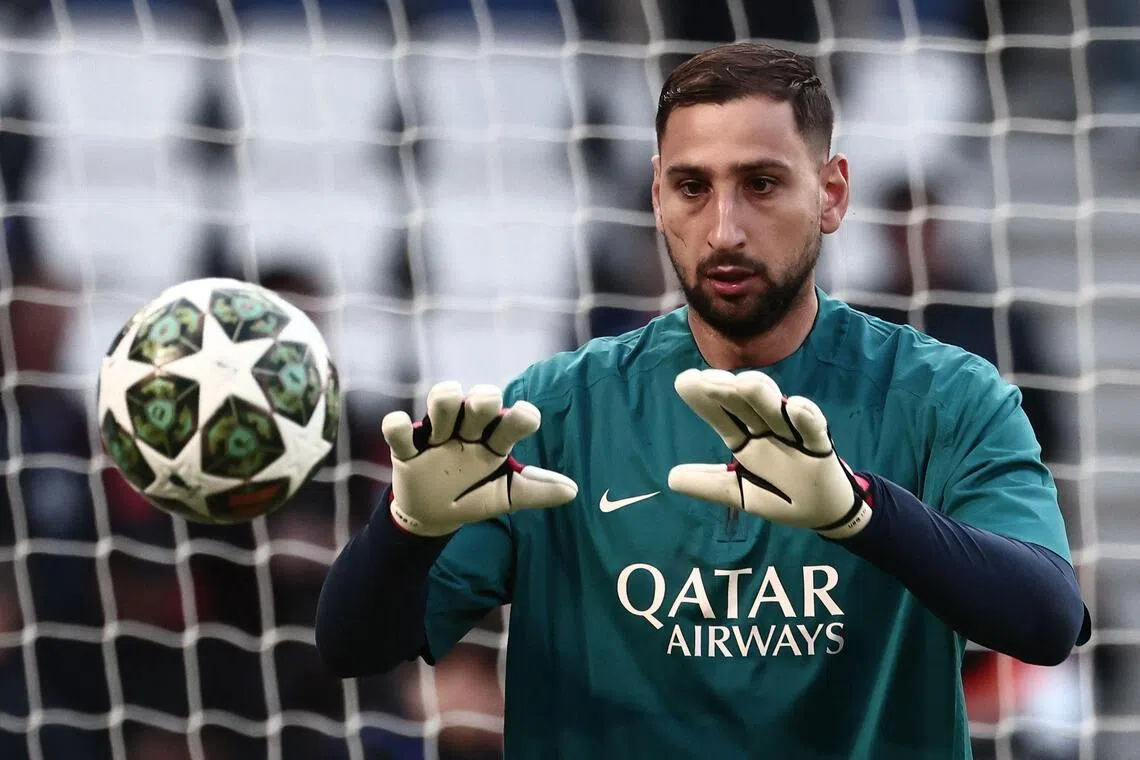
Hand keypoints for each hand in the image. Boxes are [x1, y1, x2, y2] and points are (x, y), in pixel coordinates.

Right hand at [381, 382, 578, 535]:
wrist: (432, 516)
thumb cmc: (475, 495)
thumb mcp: (505, 497)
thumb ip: (535, 491)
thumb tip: (573, 491)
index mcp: (496, 439)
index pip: (514, 419)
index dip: (521, 416)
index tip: (526, 419)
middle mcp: (469, 430)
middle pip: (480, 400)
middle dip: (483, 399)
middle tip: (483, 408)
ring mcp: (437, 436)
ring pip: (441, 400)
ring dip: (444, 404)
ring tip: (443, 429)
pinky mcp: (406, 448)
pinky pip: (397, 428)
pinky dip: (397, 425)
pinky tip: (403, 430)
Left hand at [668, 369, 871, 538]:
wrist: (825, 512)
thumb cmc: (781, 495)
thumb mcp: (742, 494)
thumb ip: (711, 486)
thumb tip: (670, 478)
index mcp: (746, 441)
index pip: (722, 417)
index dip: (704, 401)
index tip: (685, 381)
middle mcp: (766, 431)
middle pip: (745, 407)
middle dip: (728, 392)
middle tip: (707, 379)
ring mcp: (793, 436)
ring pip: (776, 410)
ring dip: (762, 396)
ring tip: (744, 382)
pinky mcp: (821, 446)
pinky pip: (813, 430)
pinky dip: (806, 418)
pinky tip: (796, 406)